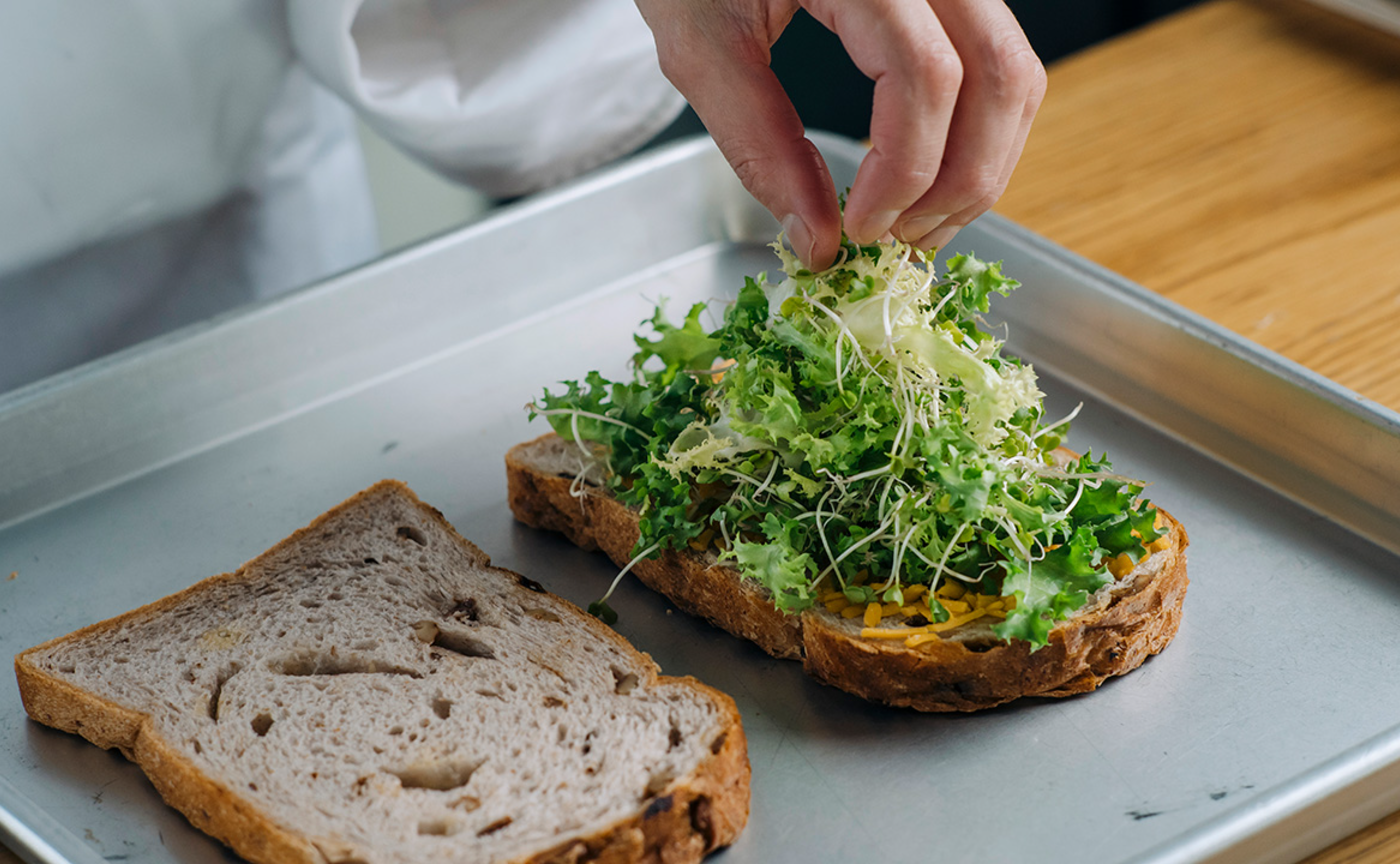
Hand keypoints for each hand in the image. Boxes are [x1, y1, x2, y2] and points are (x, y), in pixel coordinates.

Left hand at [634, 0, 1045, 268]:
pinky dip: (977, 133)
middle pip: (999, 78)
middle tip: (900, 239)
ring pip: (1015, 75)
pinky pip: (998, 61)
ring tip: (916, 222)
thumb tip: (818, 239)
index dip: (905, 171)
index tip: (860, 229)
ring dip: (980, 165)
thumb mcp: (700, 45)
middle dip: (961, 182)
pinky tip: (927, 178)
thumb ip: (757, 142)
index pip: (926, 76)